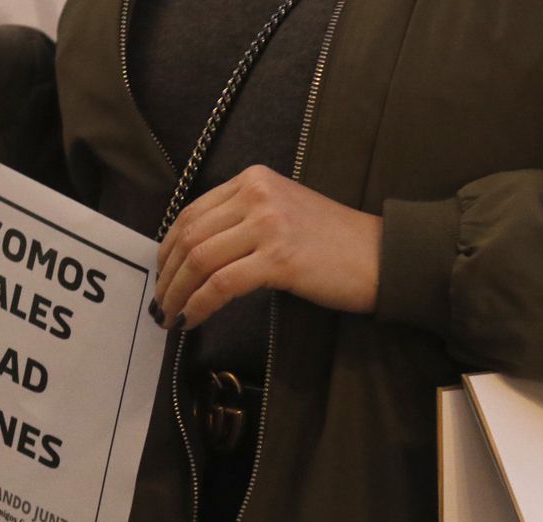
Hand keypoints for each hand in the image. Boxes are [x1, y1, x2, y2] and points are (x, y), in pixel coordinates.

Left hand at [152, 166, 381, 328]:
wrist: (382, 257)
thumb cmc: (336, 245)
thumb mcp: (283, 214)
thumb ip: (243, 221)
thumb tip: (195, 255)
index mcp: (254, 180)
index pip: (192, 212)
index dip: (168, 249)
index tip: (163, 276)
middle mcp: (257, 194)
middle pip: (190, 236)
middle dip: (167, 276)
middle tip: (160, 305)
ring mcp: (268, 225)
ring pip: (200, 260)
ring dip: (178, 294)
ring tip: (171, 317)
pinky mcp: (279, 259)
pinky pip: (222, 284)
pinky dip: (200, 305)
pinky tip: (192, 320)